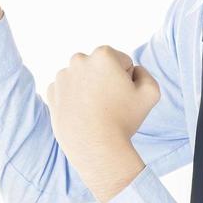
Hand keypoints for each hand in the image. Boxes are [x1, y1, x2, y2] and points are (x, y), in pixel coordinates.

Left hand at [44, 46, 158, 201]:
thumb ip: (145, 74)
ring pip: (83, 78)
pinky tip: (81, 114)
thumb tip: (133, 70)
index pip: (123, 62)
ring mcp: (62, 76)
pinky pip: (68, 90)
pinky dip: (74, 99)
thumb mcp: (150, 93)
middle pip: (101, 68)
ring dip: (89, 89)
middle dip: (106, 81)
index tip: (122, 97)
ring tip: (95, 111)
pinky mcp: (51, 92)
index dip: (127, 81)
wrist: (95, 148)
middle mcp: (78, 60)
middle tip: (109, 105)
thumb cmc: (124, 120)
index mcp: (103, 54)